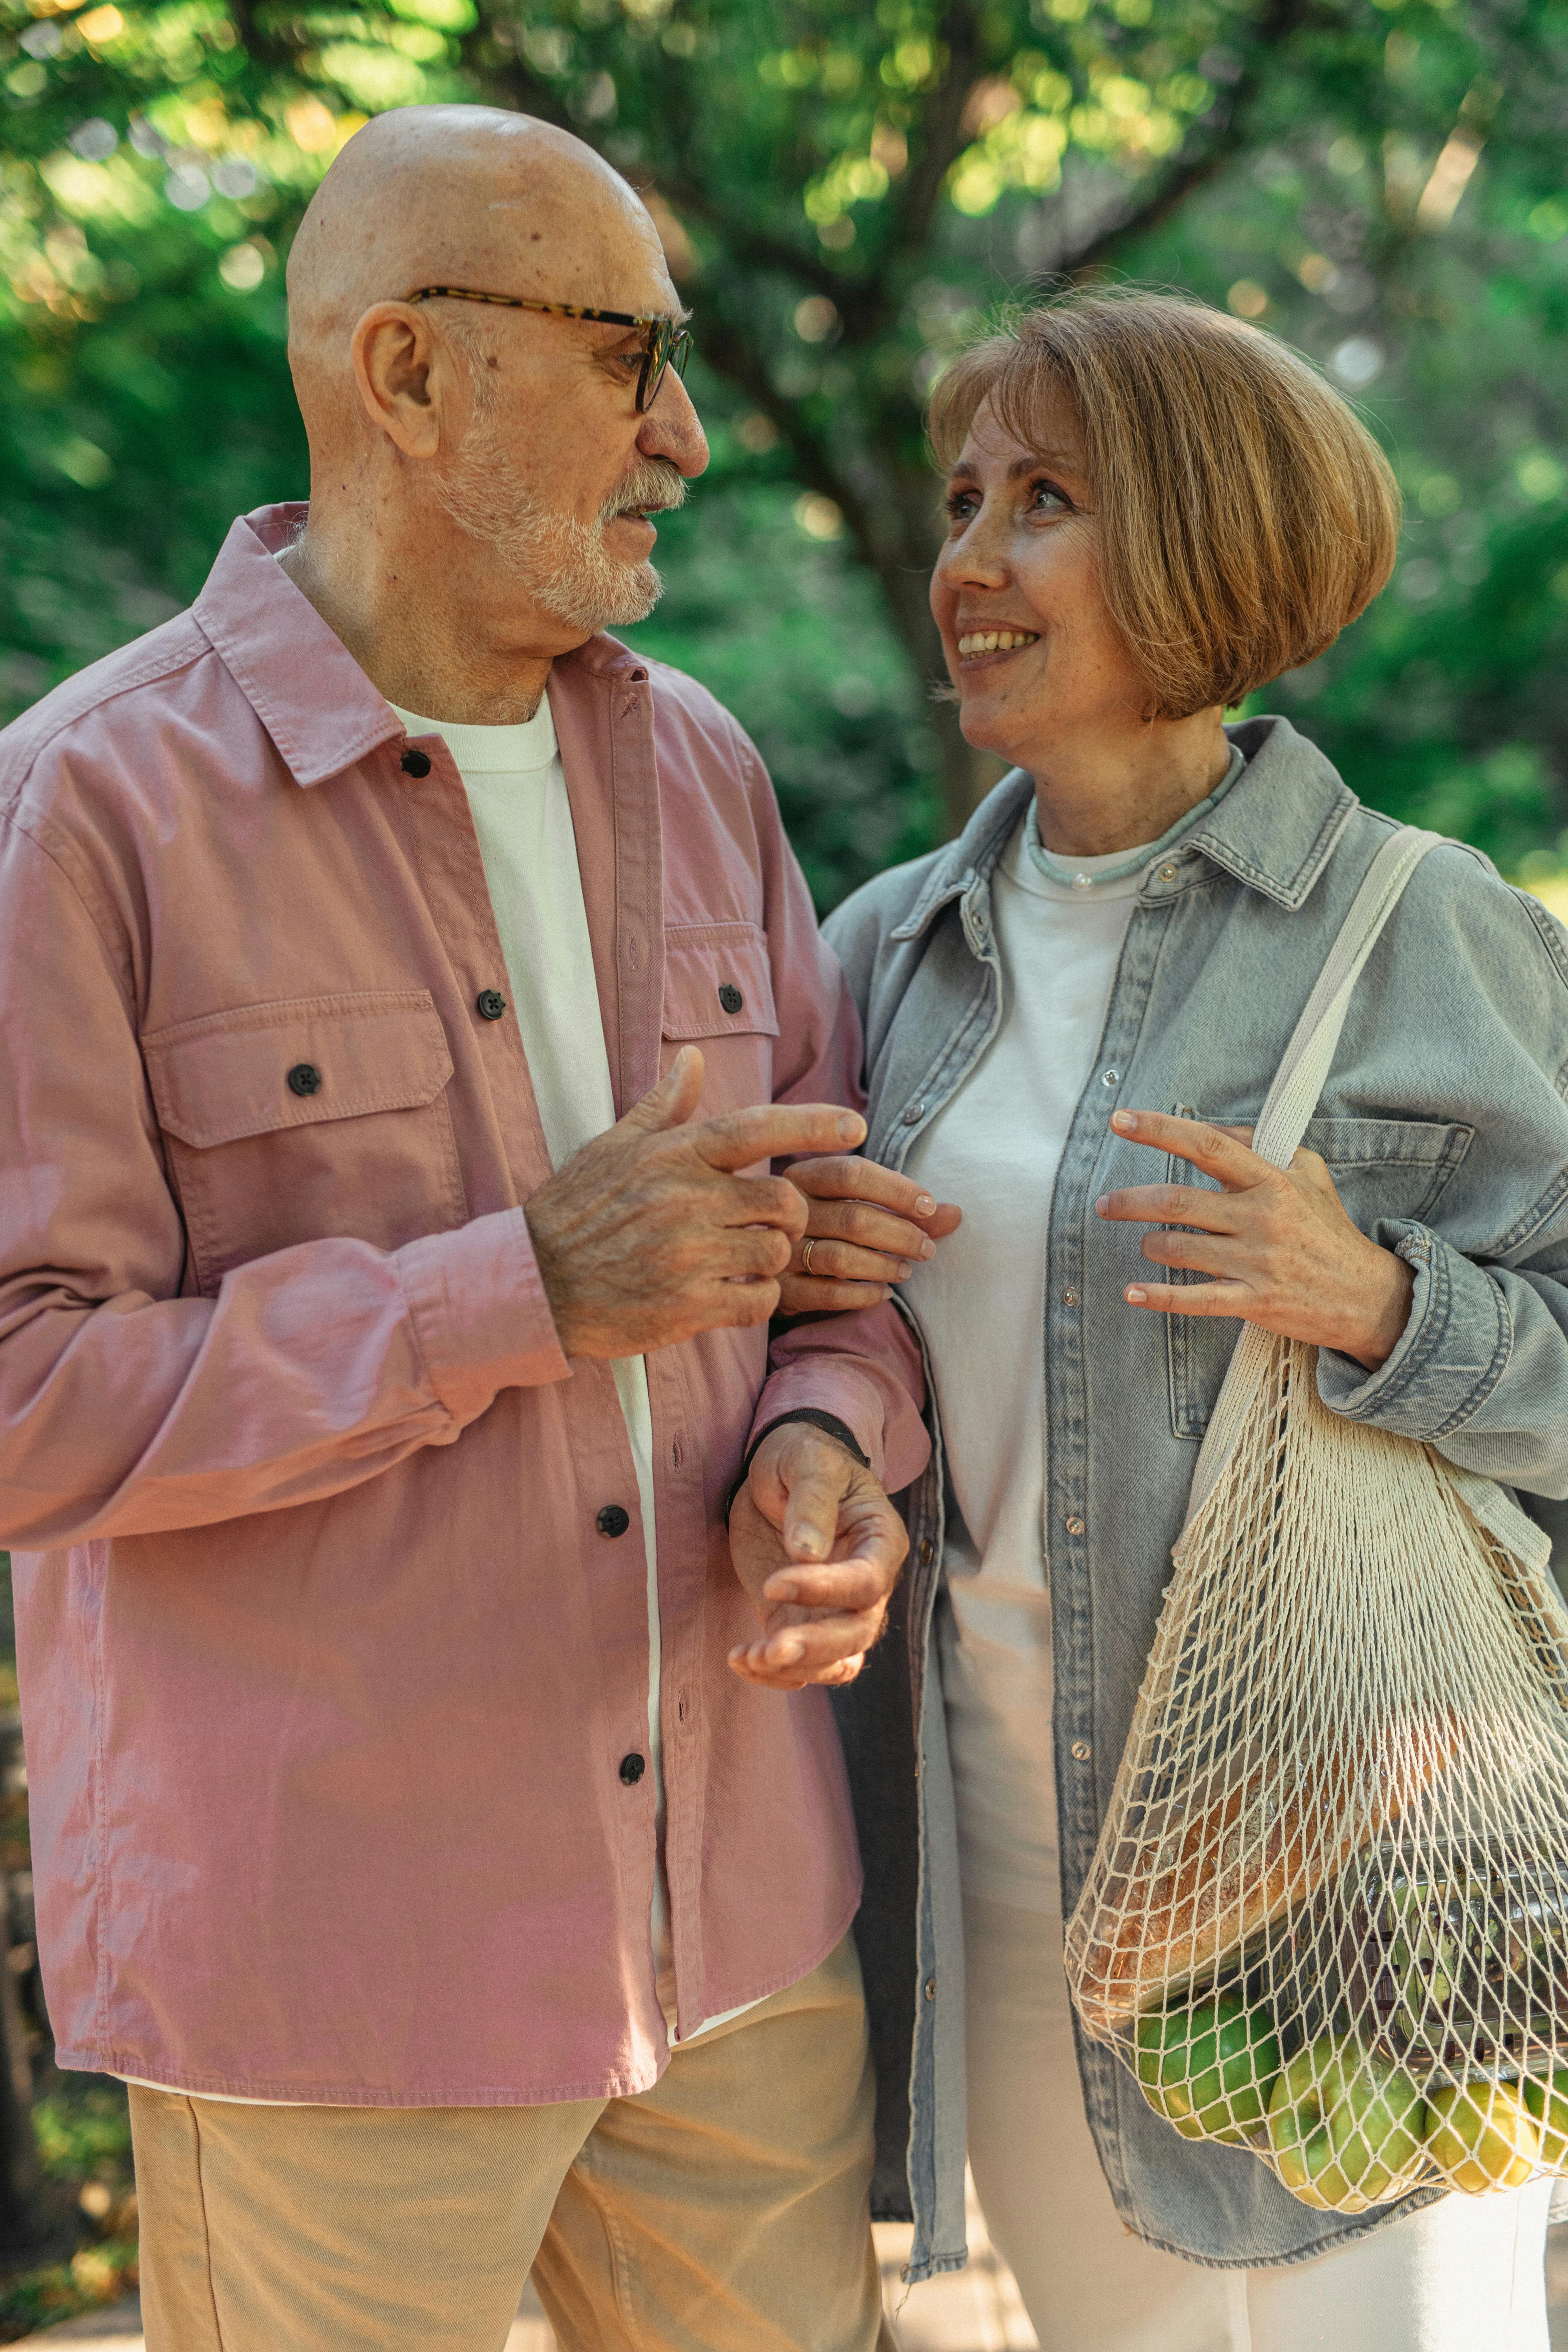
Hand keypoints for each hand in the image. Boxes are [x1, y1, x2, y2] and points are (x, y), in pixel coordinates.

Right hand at [526, 1047, 865, 1357]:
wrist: (535, 1284)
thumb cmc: (576, 1211)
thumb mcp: (612, 1147)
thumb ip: (663, 1106)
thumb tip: (693, 1058)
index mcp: (672, 1156)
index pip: (758, 1129)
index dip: (813, 1125)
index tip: (855, 1125)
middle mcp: (685, 1201)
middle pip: (784, 1200)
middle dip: (791, 1213)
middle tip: (773, 1222)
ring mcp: (688, 1256)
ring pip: (776, 1252)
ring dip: (773, 1257)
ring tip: (744, 1258)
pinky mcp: (689, 1307)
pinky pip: (759, 1301)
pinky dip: (759, 1298)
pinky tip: (734, 1293)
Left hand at [728, 1423, 906, 1690]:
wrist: (778, 1472)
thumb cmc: (804, 1456)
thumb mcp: (808, 1461)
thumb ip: (812, 1501)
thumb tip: (807, 1552)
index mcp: (880, 1541)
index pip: (868, 1582)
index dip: (827, 1590)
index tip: (774, 1583)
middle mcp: (866, 1583)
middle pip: (858, 1633)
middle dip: (817, 1647)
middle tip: (771, 1648)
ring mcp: (833, 1609)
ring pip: (835, 1661)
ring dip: (795, 1668)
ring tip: (749, 1658)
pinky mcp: (798, 1621)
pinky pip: (799, 1664)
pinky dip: (772, 1672)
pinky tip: (739, 1659)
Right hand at [779, 1157, 961, 1313]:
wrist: (760, 1257)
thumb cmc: (824, 1225)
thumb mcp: (855, 1203)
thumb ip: (904, 1208)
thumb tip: (955, 1213)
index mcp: (803, 1176)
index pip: (853, 1173)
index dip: (897, 1189)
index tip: (929, 1206)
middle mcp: (787, 1211)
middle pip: (853, 1217)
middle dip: (901, 1234)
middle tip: (926, 1248)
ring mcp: (779, 1251)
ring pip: (840, 1257)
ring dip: (884, 1265)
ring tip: (905, 1270)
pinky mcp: (781, 1289)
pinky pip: (828, 1294)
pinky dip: (863, 1295)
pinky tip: (883, 1293)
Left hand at [1094, 1109, 1414, 1370]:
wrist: (1366, 1295)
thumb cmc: (1329, 1229)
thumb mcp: (1308, 1172)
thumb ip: (1259, 1145)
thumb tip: (1210, 1128)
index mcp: (1271, 1181)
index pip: (1208, 1145)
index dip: (1160, 1130)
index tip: (1120, 1120)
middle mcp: (1261, 1218)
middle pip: (1179, 1201)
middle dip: (1131, 1201)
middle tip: (1104, 1204)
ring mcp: (1256, 1262)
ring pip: (1180, 1248)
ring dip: (1150, 1243)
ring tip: (1146, 1242)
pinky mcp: (1254, 1302)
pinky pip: (1197, 1299)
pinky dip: (1159, 1297)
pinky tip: (1131, 1293)